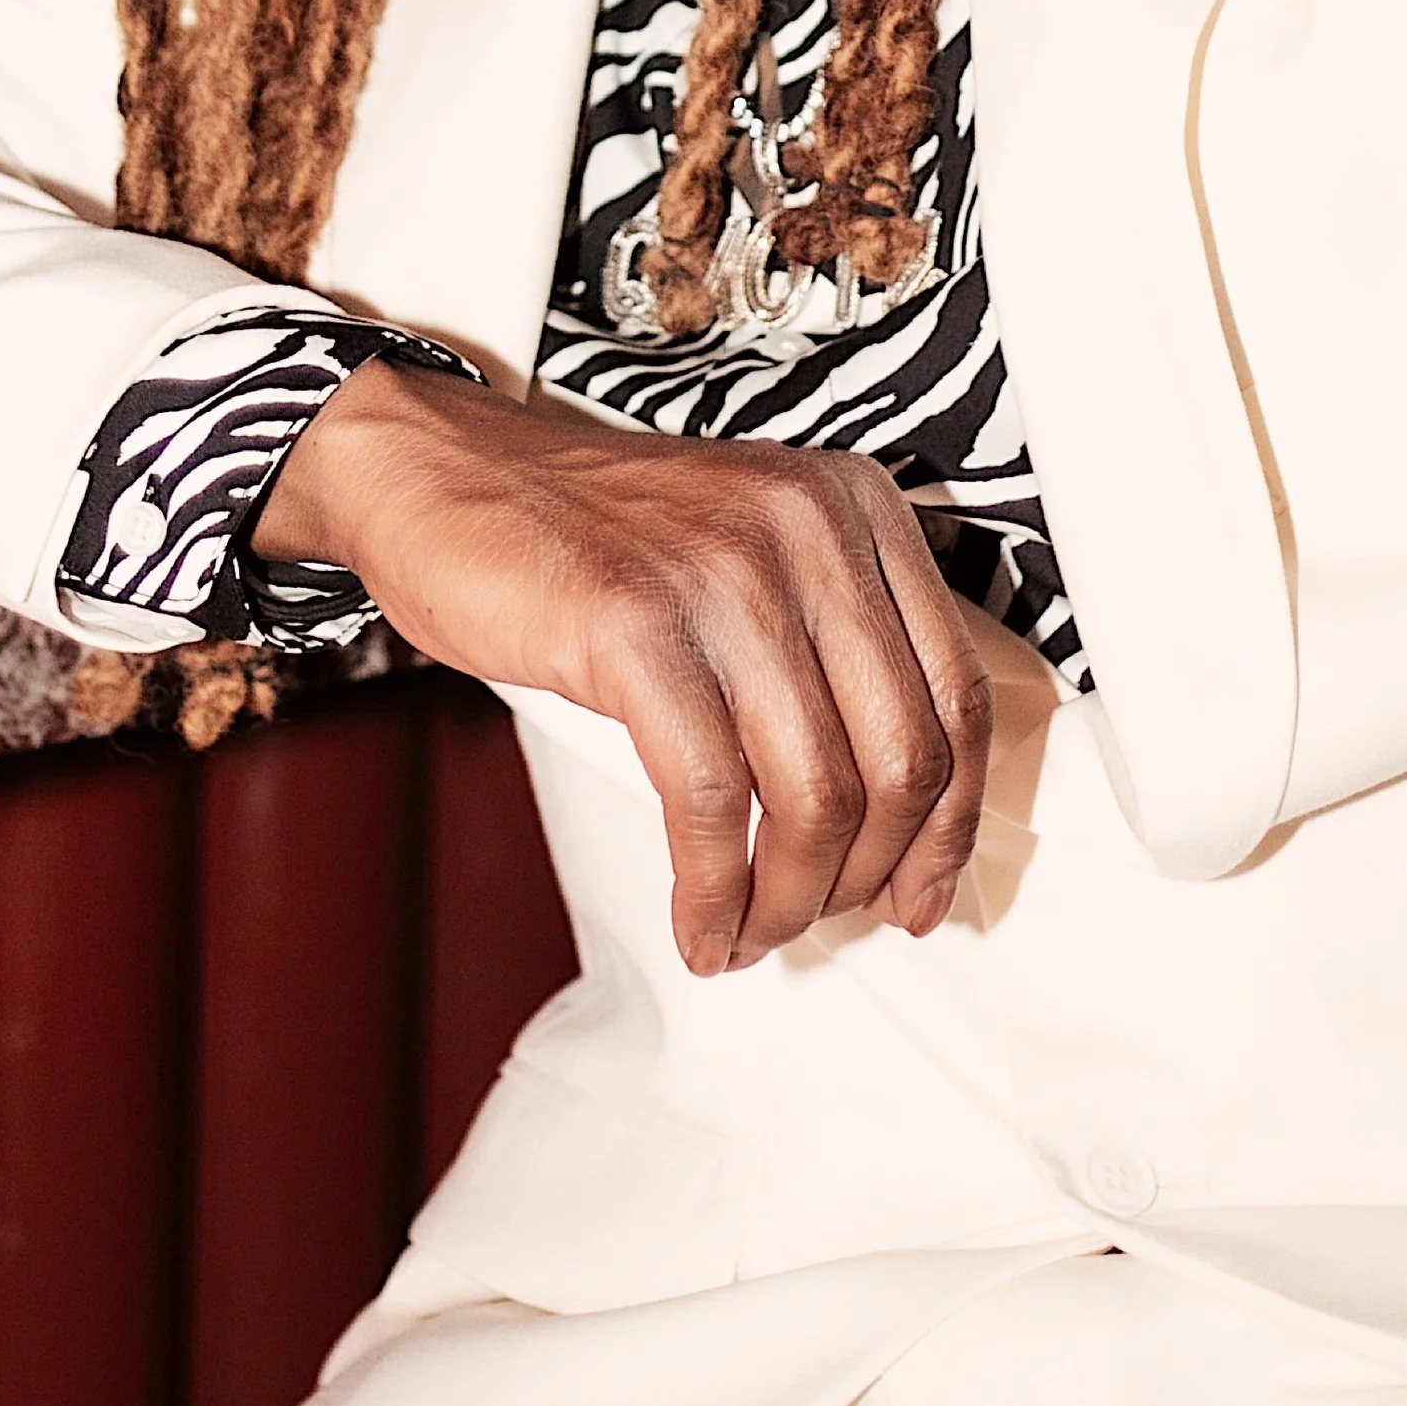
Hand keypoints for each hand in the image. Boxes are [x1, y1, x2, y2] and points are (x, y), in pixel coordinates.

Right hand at [258, 362, 993, 979]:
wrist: (447, 473)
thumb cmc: (594, 533)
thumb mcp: (750, 549)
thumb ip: (829, 641)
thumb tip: (896, 819)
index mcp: (855, 505)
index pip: (959, 693)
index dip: (951, 823)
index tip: (922, 895)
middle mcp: (807, 526)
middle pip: (902, 756)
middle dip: (870, 875)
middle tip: (819, 922)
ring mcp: (723, 570)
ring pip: (816, 792)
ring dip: (787, 900)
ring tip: (748, 932)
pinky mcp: (634, 623)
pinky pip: (710, 797)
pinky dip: (713, 890)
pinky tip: (699, 924)